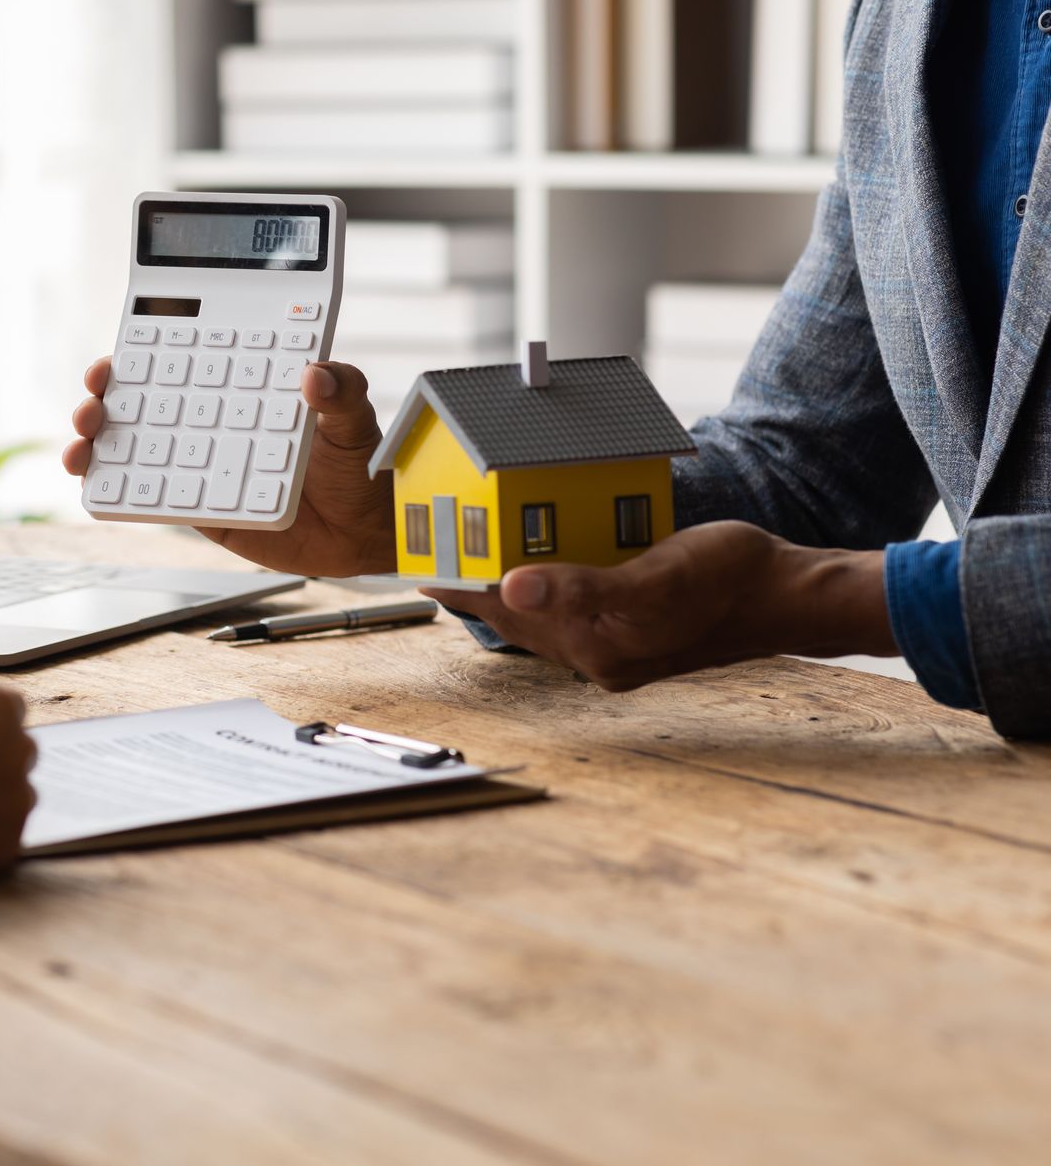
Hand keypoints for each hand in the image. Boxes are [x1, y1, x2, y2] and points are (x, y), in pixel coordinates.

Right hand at [63, 356, 395, 575]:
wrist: (363, 531)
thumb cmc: (356, 465)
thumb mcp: (355, 417)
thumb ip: (342, 389)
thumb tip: (317, 376)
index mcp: (238, 389)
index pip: (178, 363)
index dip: (138, 357)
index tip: (115, 359)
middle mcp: (211, 424)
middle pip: (141, 404)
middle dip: (101, 400)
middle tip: (92, 404)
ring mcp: (202, 467)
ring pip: (136, 451)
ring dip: (97, 447)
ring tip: (80, 449)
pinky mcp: (203, 510)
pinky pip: (156, 500)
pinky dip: (123, 495)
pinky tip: (101, 490)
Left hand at [435, 521, 896, 690]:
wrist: (790, 594)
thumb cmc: (728, 582)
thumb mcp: (651, 580)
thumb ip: (580, 588)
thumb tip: (513, 588)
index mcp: (594, 648)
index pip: (509, 615)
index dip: (465, 591)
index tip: (423, 573)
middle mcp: (600, 653)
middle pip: (521, 619)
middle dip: (481, 591)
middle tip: (440, 558)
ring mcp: (620, 642)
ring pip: (548, 613)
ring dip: (514, 587)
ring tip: (478, 560)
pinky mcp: (639, 624)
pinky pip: (580, 604)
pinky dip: (555, 581)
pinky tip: (548, 562)